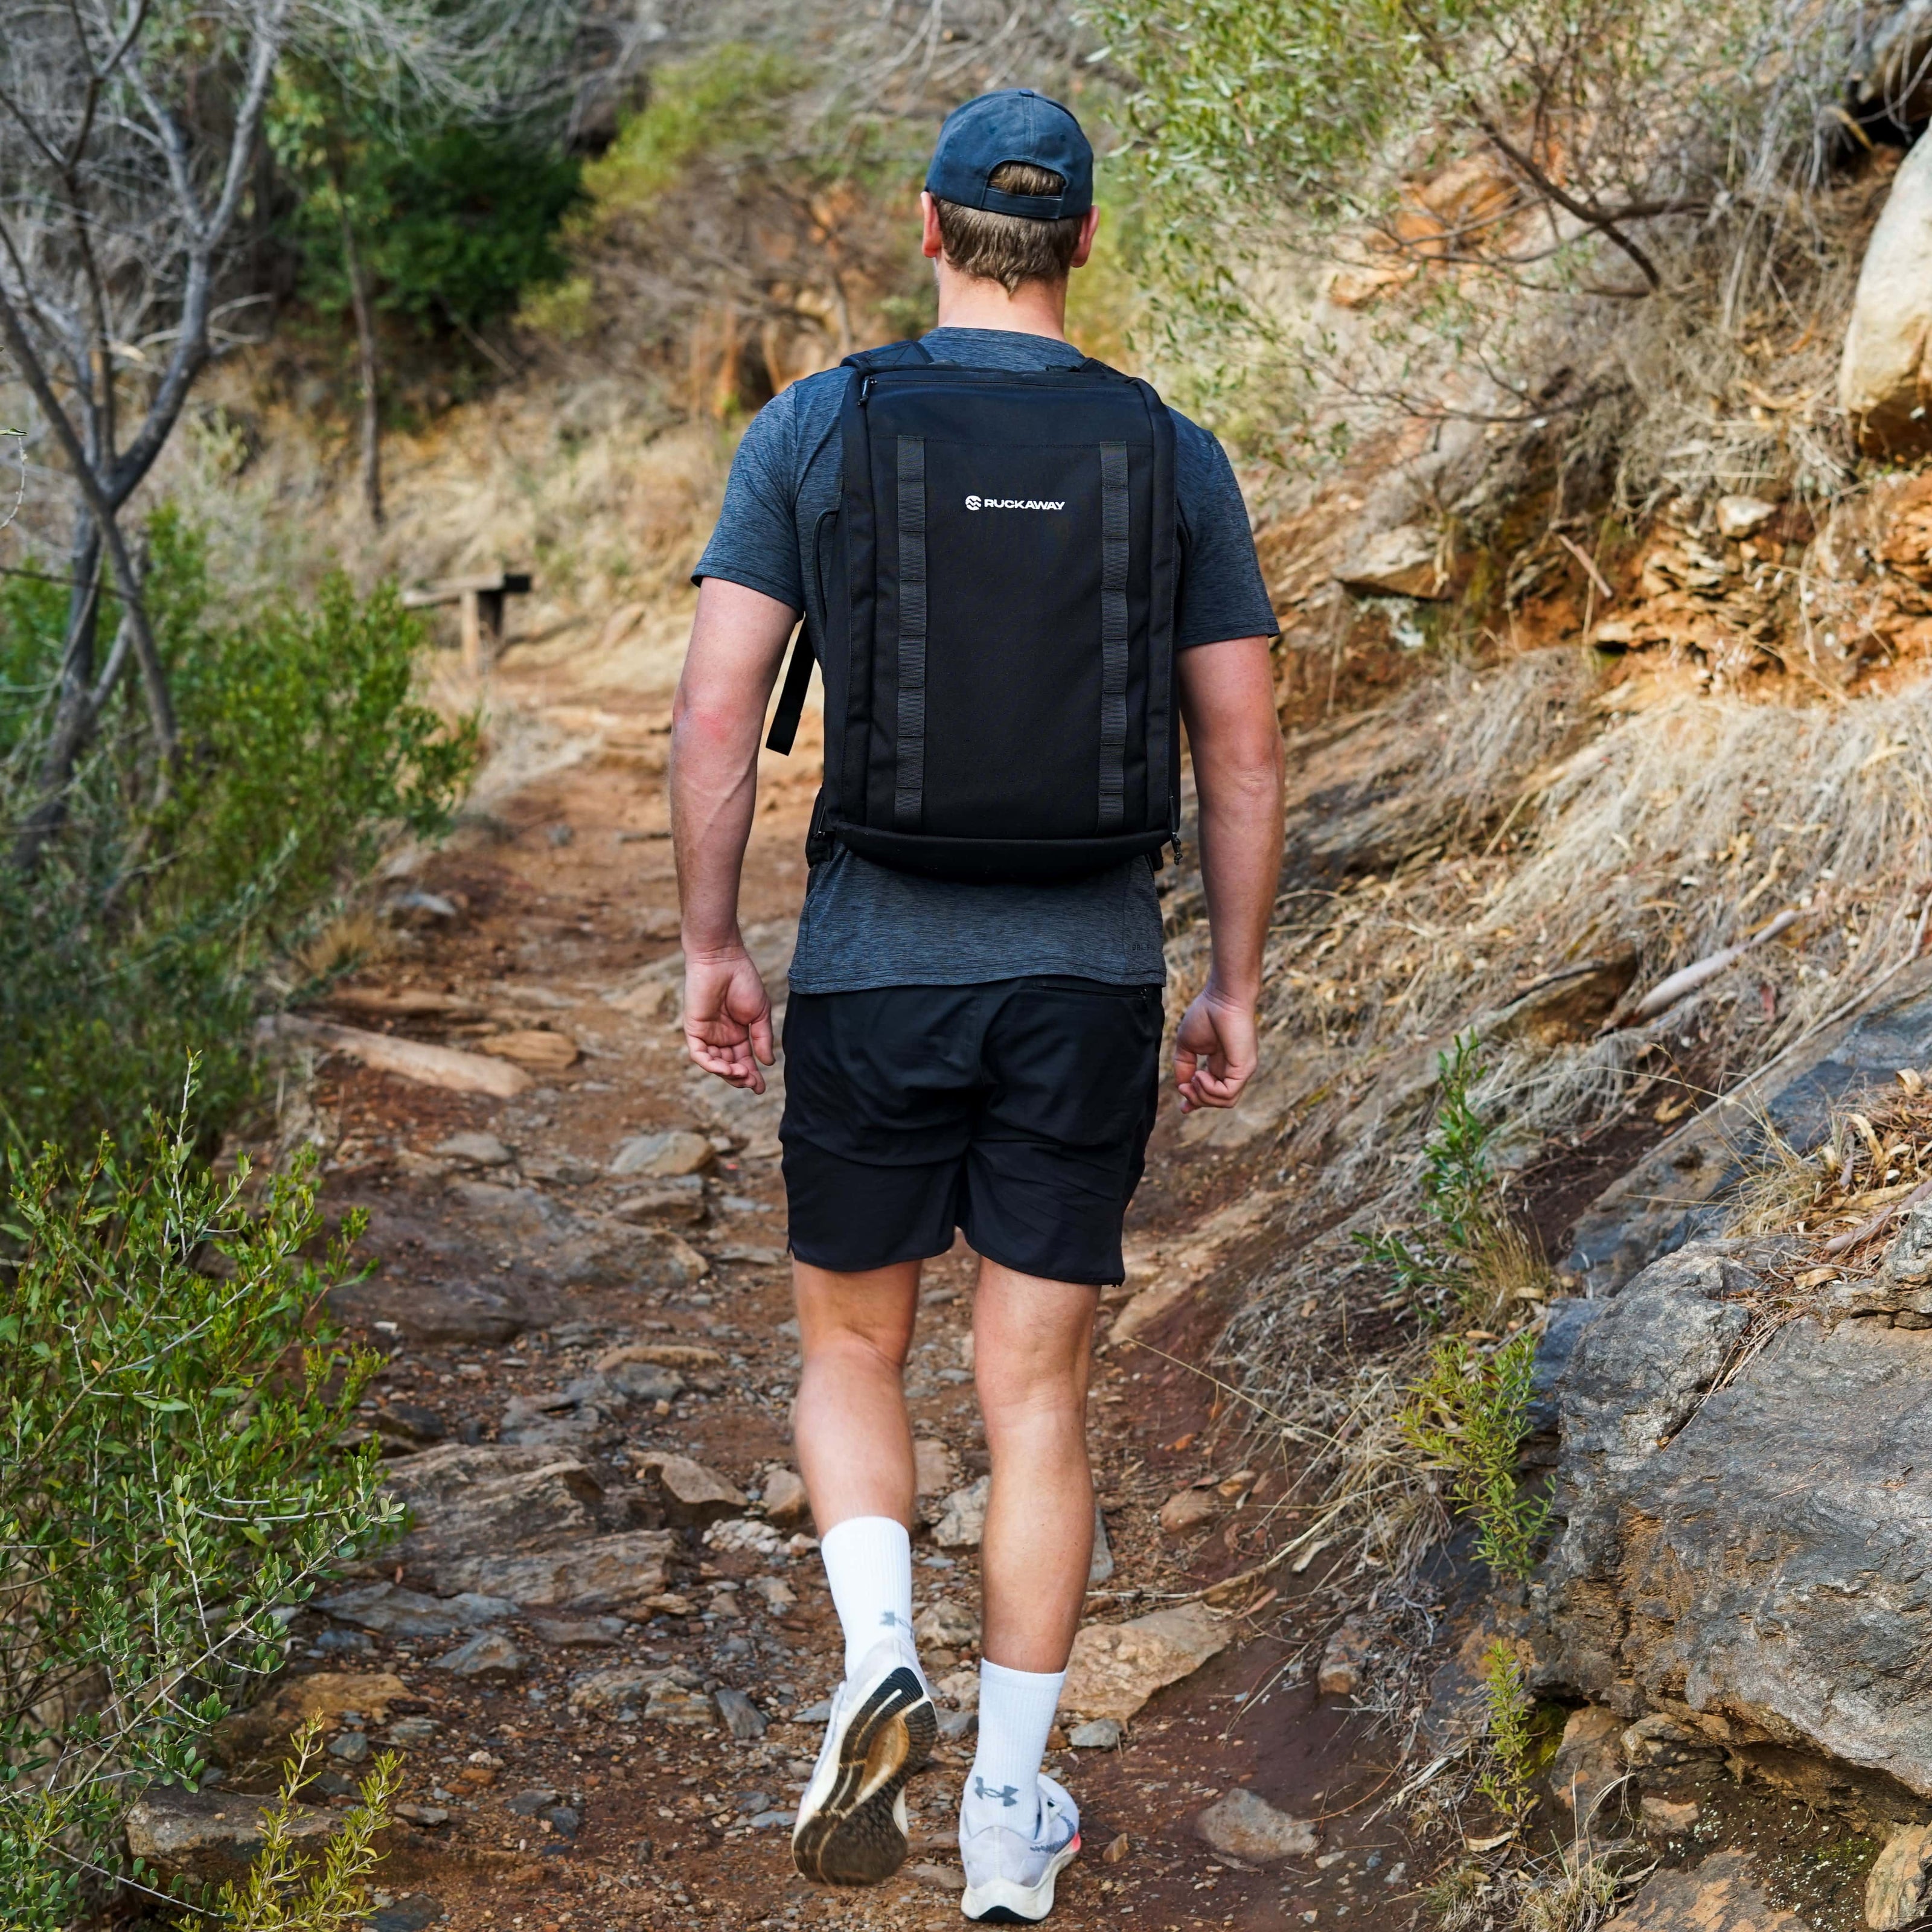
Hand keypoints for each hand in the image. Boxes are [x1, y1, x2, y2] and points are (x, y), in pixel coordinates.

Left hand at [683, 947, 774, 1092]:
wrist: (723, 960)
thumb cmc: (743, 981)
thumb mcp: (760, 1013)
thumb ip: (762, 1039)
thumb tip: (769, 1063)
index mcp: (737, 1033)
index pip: (744, 1060)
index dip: (752, 1076)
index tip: (762, 1088)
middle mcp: (721, 1037)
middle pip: (729, 1066)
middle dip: (741, 1078)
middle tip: (753, 1083)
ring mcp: (706, 1034)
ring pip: (714, 1064)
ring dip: (728, 1074)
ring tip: (742, 1075)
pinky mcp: (693, 1029)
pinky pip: (699, 1054)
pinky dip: (711, 1064)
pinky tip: (726, 1068)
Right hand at [1172, 984, 1258, 1112]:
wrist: (1222, 998)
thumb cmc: (1205, 1014)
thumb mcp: (1187, 1046)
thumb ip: (1183, 1067)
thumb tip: (1182, 1087)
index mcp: (1221, 1064)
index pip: (1213, 1092)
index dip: (1197, 1102)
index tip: (1183, 1108)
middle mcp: (1233, 1070)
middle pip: (1217, 1100)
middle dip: (1196, 1099)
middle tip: (1184, 1086)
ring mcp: (1241, 1071)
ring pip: (1224, 1102)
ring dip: (1202, 1095)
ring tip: (1194, 1077)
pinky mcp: (1245, 1069)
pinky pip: (1228, 1094)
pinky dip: (1210, 1090)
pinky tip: (1201, 1074)